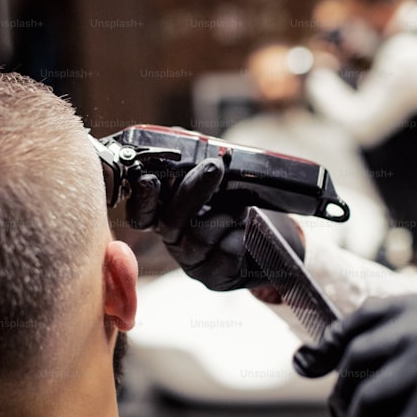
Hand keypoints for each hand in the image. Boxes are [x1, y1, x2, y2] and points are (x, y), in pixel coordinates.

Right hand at [125, 158, 302, 290]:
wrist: (274, 235)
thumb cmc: (240, 199)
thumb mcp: (216, 174)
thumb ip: (192, 156)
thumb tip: (178, 139)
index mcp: (166, 213)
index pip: (141, 212)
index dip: (141, 199)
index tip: (149, 179)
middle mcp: (175, 238)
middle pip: (170, 221)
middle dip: (192, 192)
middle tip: (213, 167)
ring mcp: (194, 261)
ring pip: (198, 238)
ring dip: (223, 213)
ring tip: (243, 202)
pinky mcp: (217, 276)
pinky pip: (223, 256)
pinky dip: (238, 236)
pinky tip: (248, 228)